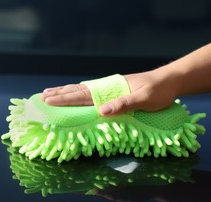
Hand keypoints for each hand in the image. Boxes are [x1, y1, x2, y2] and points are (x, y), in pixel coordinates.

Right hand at [41, 68, 179, 115]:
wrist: (170, 80)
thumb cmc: (159, 91)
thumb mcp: (144, 99)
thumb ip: (124, 104)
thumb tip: (100, 112)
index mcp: (111, 89)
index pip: (83, 95)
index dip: (65, 98)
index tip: (48, 100)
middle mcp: (107, 87)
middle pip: (78, 90)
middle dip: (59, 94)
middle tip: (41, 97)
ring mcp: (110, 88)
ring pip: (82, 90)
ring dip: (65, 92)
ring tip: (50, 93)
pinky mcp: (114, 91)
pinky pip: (91, 93)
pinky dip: (78, 93)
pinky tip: (73, 94)